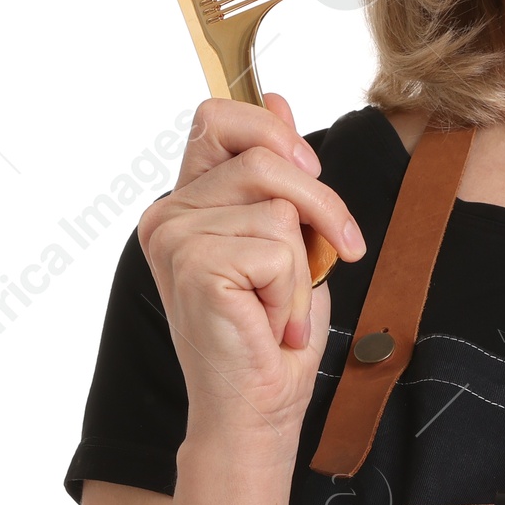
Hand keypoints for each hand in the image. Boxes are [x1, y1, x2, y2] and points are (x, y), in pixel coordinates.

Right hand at [136, 93, 364, 447]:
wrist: (259, 407)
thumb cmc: (274, 333)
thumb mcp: (288, 238)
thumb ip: (276, 174)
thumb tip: (277, 97)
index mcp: (187, 200)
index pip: (218, 117)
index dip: (271, 130)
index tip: (311, 174)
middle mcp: (169, 214)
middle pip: (264, 155)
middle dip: (320, 205)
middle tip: (334, 255)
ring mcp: (174, 238)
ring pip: (278, 208)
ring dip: (302, 266)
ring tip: (280, 307)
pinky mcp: (192, 265)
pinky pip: (277, 247)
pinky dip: (291, 291)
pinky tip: (268, 324)